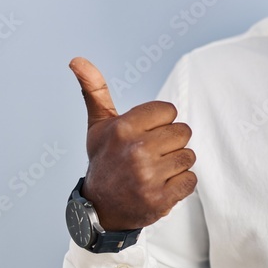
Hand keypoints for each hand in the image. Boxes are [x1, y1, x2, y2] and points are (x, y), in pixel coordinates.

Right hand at [69, 57, 196, 230]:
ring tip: (154, 171)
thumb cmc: (105, 160)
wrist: (100, 208)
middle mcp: (136, 151)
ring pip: (188, 156)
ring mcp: (148, 177)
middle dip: (170, 143)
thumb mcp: (98, 125)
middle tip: (150, 155)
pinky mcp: (160, 200)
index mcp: (123, 128)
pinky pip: (191, 180)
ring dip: (176, 164)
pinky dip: (180, 184)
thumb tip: (76, 59)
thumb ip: (95, 90)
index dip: (160, 122)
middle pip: (183, 132)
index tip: (144, 134)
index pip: (169, 110)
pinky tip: (160, 186)